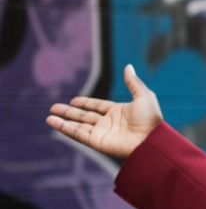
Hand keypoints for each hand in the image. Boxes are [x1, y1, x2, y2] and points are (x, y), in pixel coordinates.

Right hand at [47, 64, 162, 159]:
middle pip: (85, 116)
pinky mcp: (97, 142)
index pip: (98, 106)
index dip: (86, 103)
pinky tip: (53, 121)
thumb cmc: (151, 119)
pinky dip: (65, 129)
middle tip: (54, 107)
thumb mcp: (144, 96)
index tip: (74, 100)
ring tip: (49, 116)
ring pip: (79, 126)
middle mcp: (109, 123)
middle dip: (70, 112)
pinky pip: (78, 134)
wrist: (152, 140)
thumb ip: (133, 82)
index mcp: (119, 112)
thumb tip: (128, 66)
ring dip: (64, 121)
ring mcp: (102, 133)